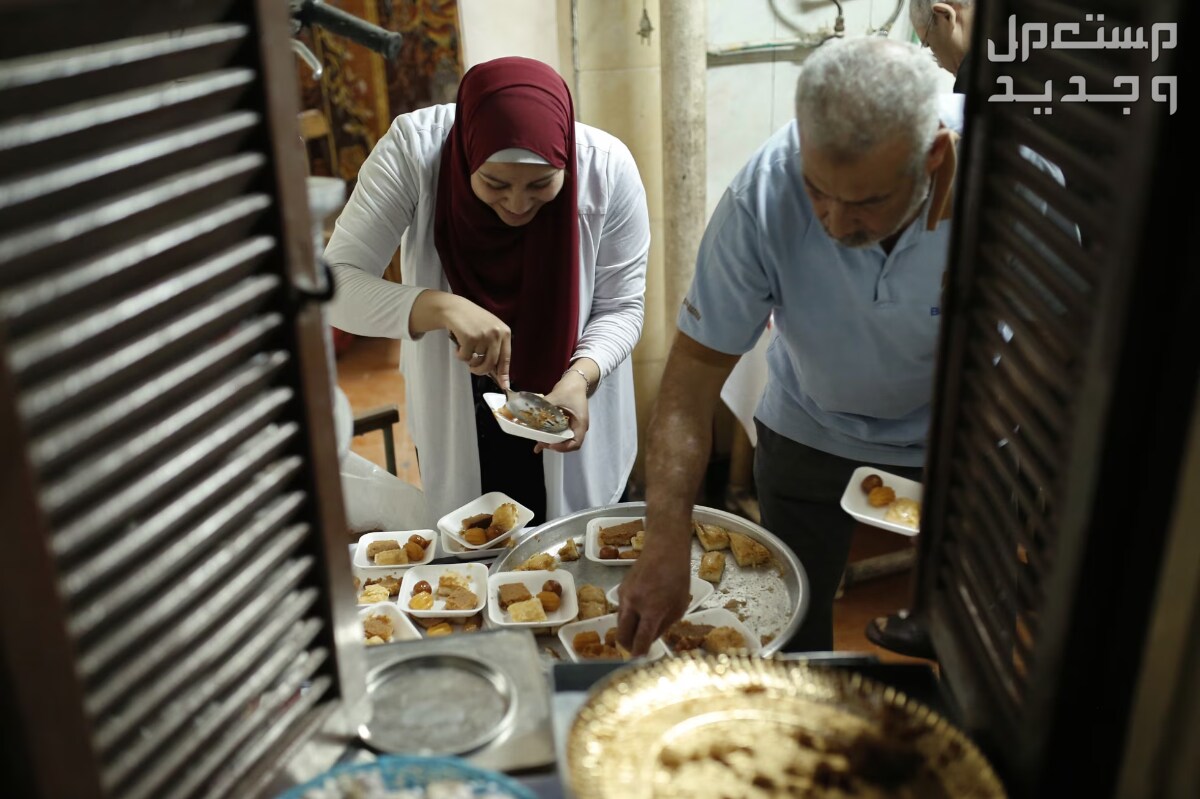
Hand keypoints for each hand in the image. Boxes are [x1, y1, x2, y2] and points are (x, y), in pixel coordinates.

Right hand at [440, 295, 512, 386]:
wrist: (454, 308)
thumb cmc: (472, 321)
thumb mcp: (489, 331)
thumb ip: (495, 349)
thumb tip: (498, 375)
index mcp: (505, 332)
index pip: (506, 358)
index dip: (504, 374)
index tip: (504, 385)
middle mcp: (496, 334)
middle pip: (490, 363)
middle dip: (480, 371)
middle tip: (473, 370)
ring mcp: (483, 335)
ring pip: (476, 361)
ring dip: (468, 360)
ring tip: (465, 349)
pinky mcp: (470, 338)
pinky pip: (465, 357)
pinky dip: (460, 355)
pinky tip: (458, 345)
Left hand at [535, 371, 588, 452]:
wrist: (575, 381)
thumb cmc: (569, 389)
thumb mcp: (555, 398)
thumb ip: (544, 407)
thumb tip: (529, 414)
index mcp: (580, 423)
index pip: (575, 443)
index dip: (562, 447)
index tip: (550, 444)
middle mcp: (579, 427)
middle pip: (569, 444)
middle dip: (555, 445)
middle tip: (540, 443)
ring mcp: (575, 426)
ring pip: (565, 440)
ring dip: (553, 442)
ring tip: (539, 442)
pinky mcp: (569, 423)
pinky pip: (562, 433)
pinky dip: (553, 436)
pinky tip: (542, 437)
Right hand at [616, 535, 690, 655]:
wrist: (664, 550)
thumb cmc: (678, 578)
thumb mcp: (678, 607)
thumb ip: (662, 626)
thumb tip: (649, 640)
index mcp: (651, 610)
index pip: (639, 640)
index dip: (638, 654)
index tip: (639, 660)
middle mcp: (633, 604)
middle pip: (621, 636)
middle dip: (627, 646)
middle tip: (637, 648)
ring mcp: (624, 596)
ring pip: (619, 623)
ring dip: (627, 630)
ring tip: (640, 628)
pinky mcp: (620, 589)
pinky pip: (621, 609)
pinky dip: (628, 616)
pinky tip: (640, 609)